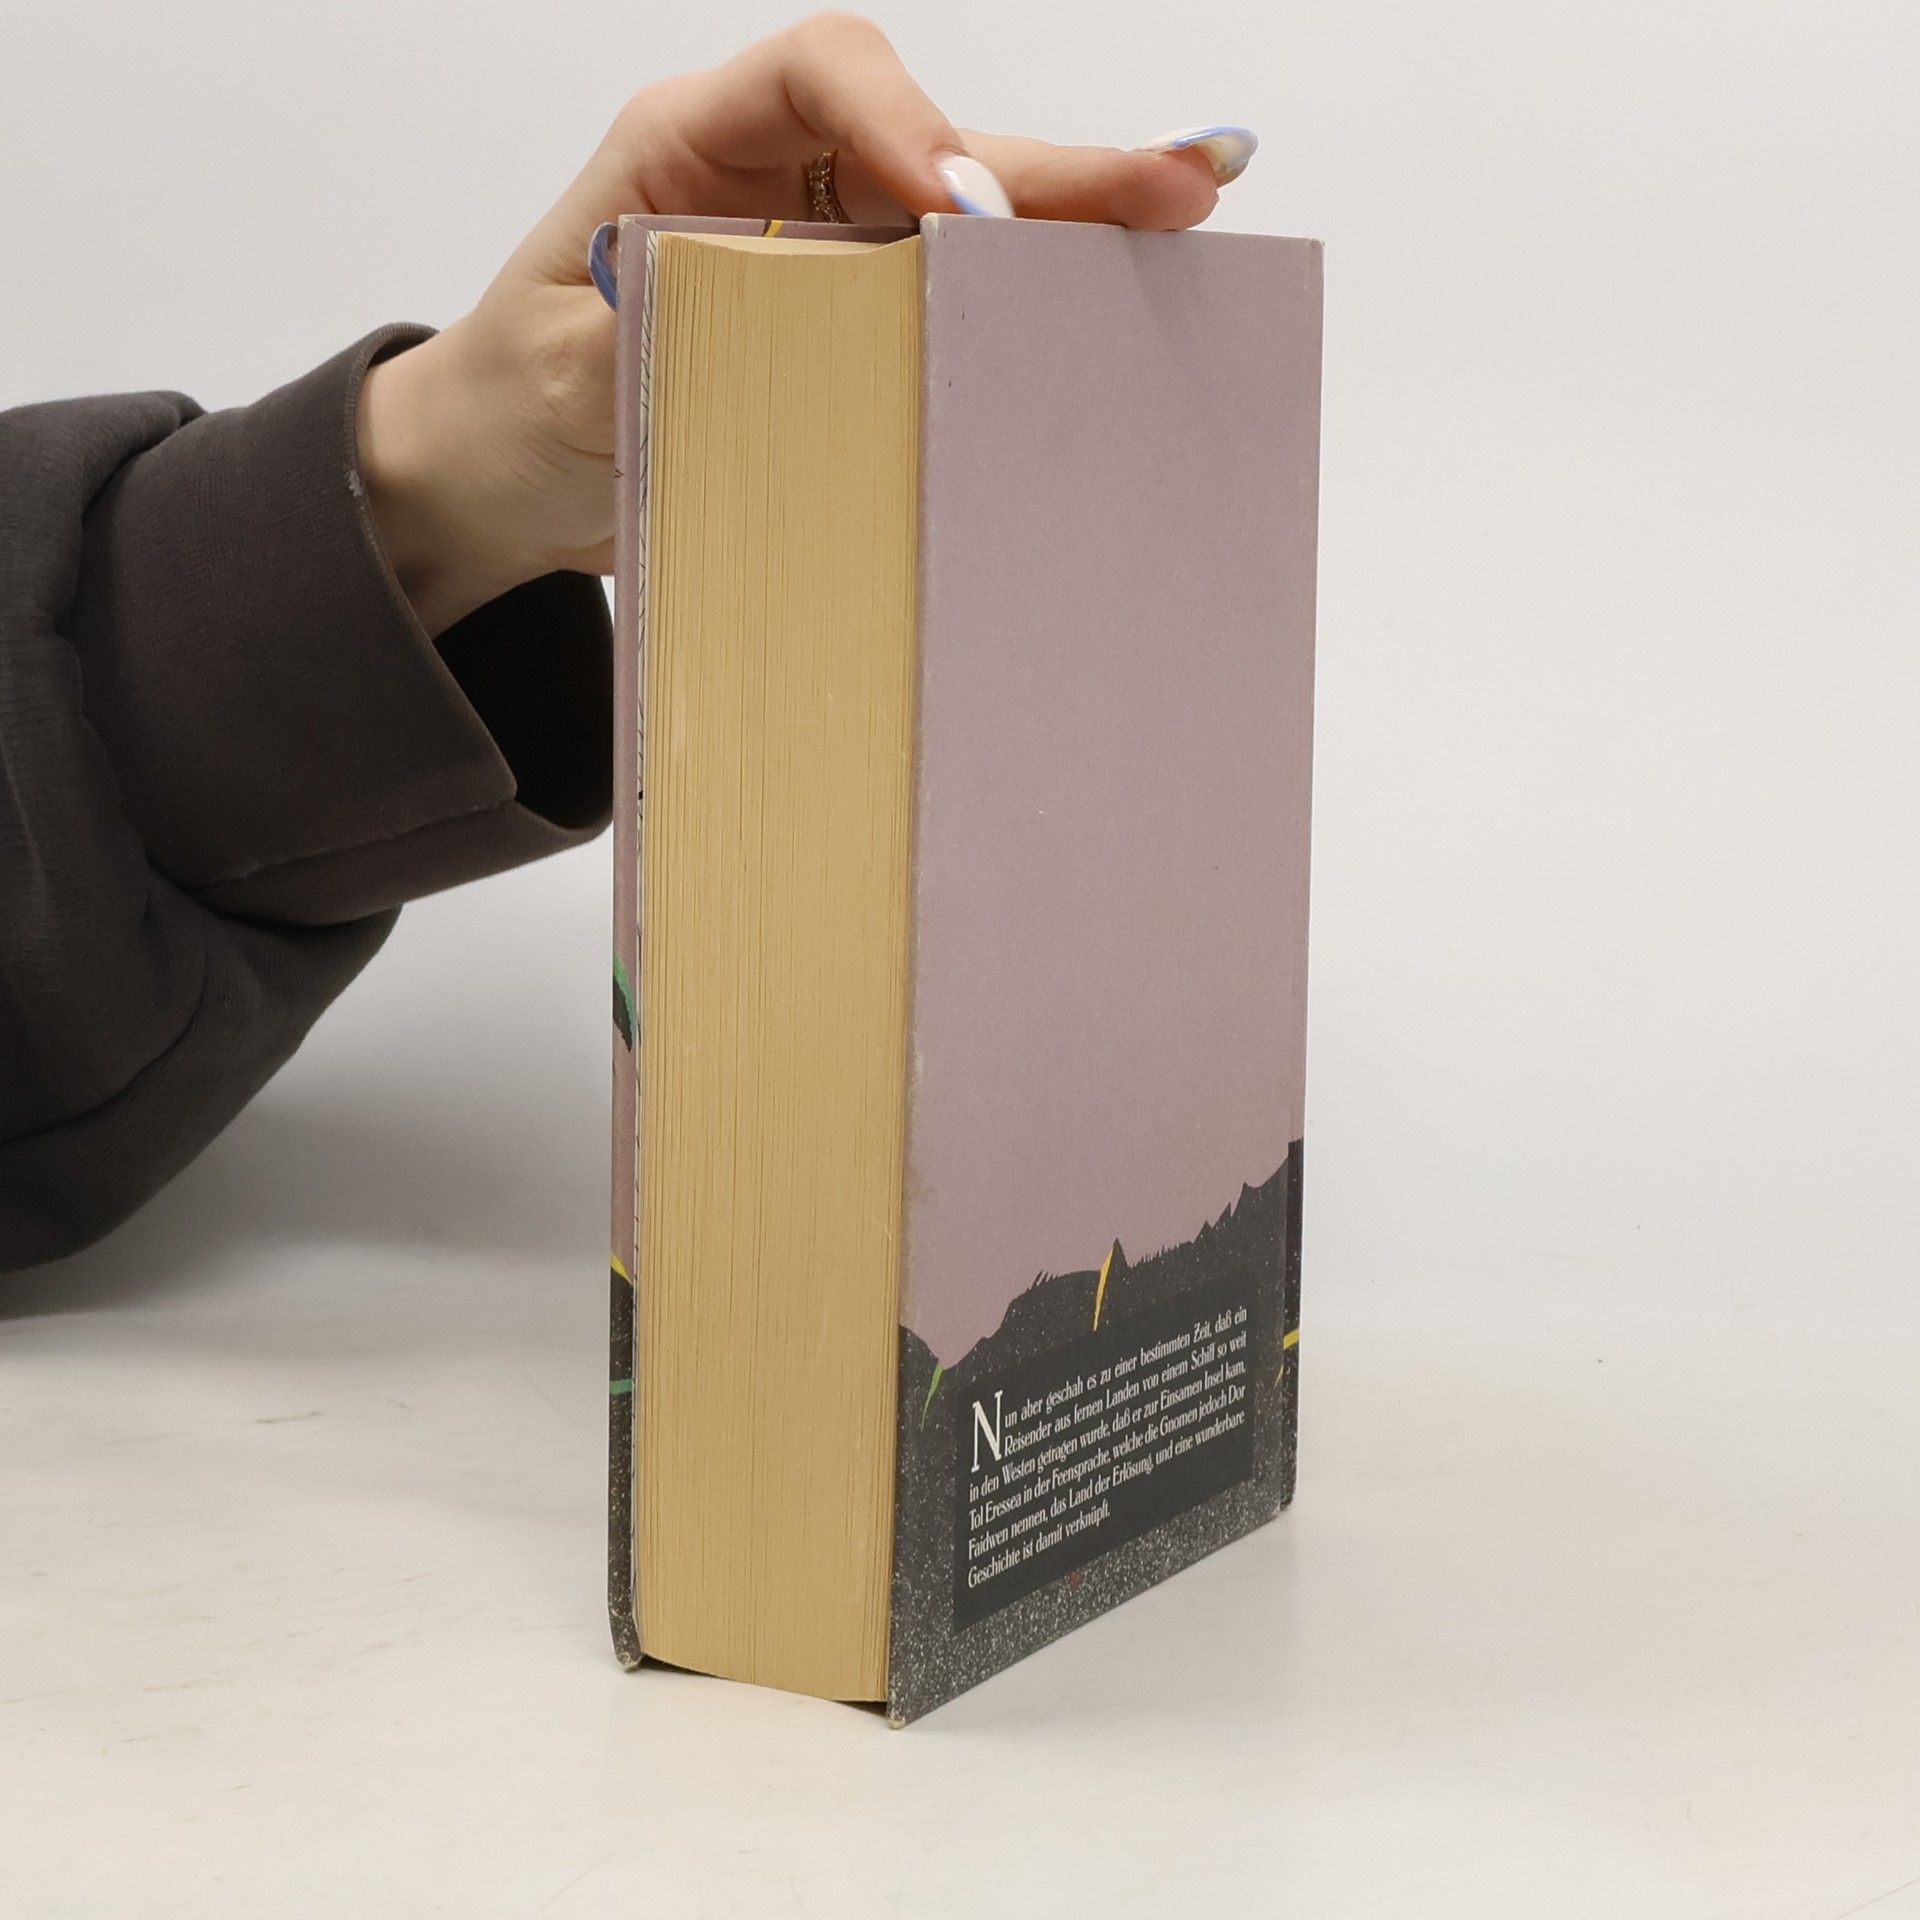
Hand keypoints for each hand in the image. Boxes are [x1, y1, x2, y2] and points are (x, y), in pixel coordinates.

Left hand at [357, 13, 1237, 635]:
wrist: (506, 470)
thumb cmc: (514, 403)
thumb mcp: (564, 374)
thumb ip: (667, 342)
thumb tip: (795, 349)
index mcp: (689, 143)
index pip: (819, 74)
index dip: (906, 123)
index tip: (966, 214)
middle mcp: (774, 176)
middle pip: (929, 138)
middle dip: (1051, 168)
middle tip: (1174, 186)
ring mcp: (822, 246)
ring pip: (962, 214)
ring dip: (1074, 224)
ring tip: (1190, 215)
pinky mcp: (849, 321)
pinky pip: (951, 301)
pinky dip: (1032, 303)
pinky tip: (1116, 303)